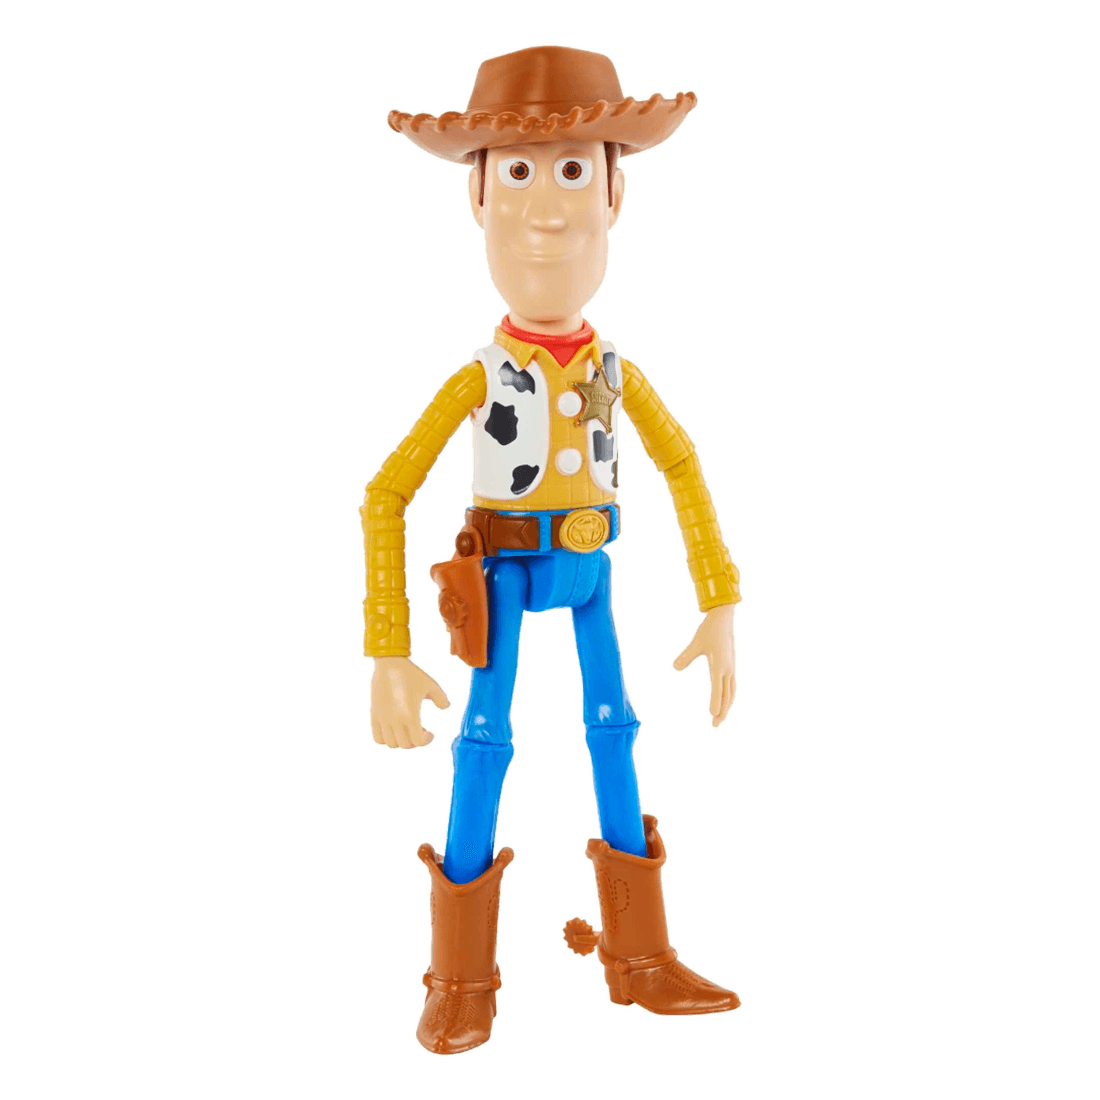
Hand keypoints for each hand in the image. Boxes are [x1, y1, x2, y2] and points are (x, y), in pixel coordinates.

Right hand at [368, 656, 452, 750]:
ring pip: (391, 744)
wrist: (389, 663)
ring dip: (401, 742)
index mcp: (410, 715)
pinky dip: (386, 740)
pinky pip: (377, 738)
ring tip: (407, 730)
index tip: (431, 733)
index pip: (417, 741)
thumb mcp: (432, 685)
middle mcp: (394, 720)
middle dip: (416, 741)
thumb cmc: (411, 674)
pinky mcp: (374, 715)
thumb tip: (446, 708)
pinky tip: (394, 730)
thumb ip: (442, 699)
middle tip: (421, 731)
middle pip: (405, 745)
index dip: (426, 741)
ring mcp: (382, 719)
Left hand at [670, 604, 738, 729]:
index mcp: (719, 665)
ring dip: (727, 708)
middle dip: (722, 712)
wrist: (724, 616)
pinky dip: (730, 698)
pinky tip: (725, 703)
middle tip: (715, 727)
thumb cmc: (708, 629)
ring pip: (732, 693)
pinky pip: (733, 687)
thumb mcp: (694, 642)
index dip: (715, 702)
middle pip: (728, 696)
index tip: (711, 715)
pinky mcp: (732, 666)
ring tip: (720, 719)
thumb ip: (685, 656)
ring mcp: (732, 668)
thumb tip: (674, 668)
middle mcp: (728, 669)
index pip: (717, 688)